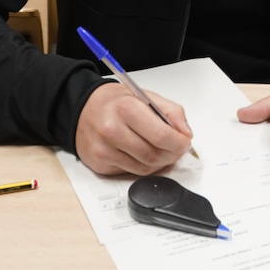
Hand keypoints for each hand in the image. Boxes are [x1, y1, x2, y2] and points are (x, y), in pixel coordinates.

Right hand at [74, 84, 192, 175]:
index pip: (162, 135)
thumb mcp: (145, 96)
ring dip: (159, 163)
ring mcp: (104, 150)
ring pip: (145, 169)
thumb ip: (171, 112)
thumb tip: (186, 133)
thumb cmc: (115, 102)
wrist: (83, 108)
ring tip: (161, 150)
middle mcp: (112, 130)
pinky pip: (131, 173)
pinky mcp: (100, 165)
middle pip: (154, 155)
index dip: (179, 143)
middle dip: (172, 155)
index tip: (185, 142)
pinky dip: (143, 167)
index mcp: (126, 108)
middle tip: (177, 148)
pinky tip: (143, 154)